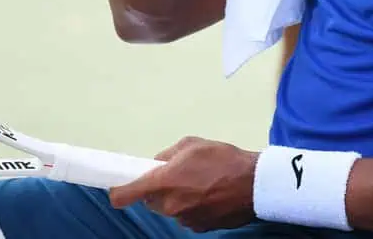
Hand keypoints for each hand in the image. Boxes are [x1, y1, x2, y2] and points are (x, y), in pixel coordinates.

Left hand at [108, 136, 258, 231]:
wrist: (255, 184)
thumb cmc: (223, 160)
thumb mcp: (191, 145)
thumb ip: (167, 155)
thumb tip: (156, 164)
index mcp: (165, 183)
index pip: (127, 194)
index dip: (119, 191)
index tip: (116, 187)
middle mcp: (171, 206)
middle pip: (151, 201)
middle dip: (158, 189)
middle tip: (176, 175)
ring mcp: (185, 220)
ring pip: (170, 209)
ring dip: (176, 198)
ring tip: (199, 183)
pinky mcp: (200, 228)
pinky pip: (186, 216)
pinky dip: (191, 207)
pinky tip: (209, 194)